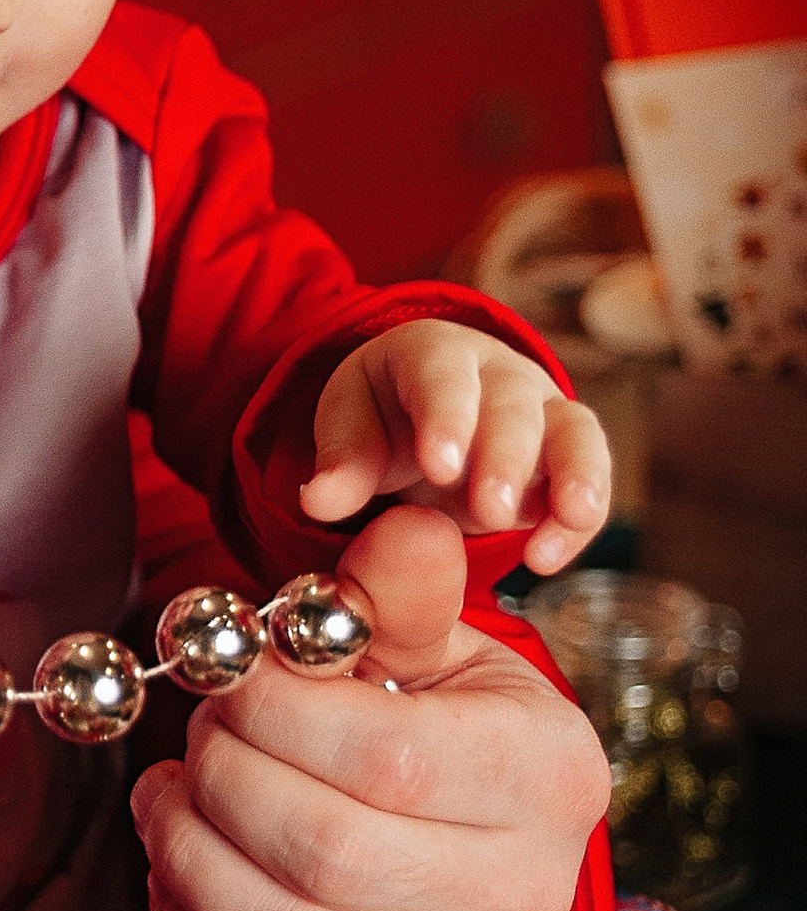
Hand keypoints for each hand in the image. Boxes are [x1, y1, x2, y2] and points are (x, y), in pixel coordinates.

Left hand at [130, 502, 610, 910]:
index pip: (382, 754)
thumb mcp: (439, 657)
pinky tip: (177, 890)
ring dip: (188, 864)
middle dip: (219, 785)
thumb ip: (400, 598)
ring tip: (164, 806)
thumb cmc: (445, 743)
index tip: (225, 685)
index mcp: (546, 776)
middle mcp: (528, 897)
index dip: (268, 714)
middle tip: (189, 746)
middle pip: (324, 852)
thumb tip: (399, 525)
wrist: (486, 874)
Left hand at [300, 317, 609, 573]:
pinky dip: (578, 518)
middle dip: (505, 457)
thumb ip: (343, 463)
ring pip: (573, 431)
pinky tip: (547, 556)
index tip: (439, 465)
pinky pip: (590, 478)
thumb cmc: (384, 417)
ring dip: (574, 476)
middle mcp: (499, 374)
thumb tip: (321, 500)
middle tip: (490, 510)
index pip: (442, 375)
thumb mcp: (352, 430)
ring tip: (568, 518)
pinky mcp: (568, 454)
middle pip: (512, 406)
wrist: (423, 420)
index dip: (445, 416)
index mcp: (433, 353)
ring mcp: (542, 410)